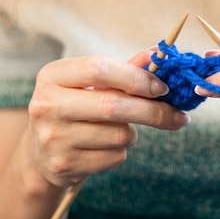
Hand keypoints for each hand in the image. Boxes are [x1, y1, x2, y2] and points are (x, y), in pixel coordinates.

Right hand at [26, 50, 189, 187]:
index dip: (137, 77)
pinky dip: (121, 151)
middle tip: (179, 116)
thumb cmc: (75, 109)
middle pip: (113, 105)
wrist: (40, 156)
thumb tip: (160, 53)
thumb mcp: (90, 85)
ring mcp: (53, 137)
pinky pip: (114, 156)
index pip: (99, 68)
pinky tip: (105, 147)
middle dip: (153, 111)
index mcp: (52, 76)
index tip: (163, 88)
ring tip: (121, 129)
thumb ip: (125, 69)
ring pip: (119, 134)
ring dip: (132, 133)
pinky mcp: (63, 164)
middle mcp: (47, 105)